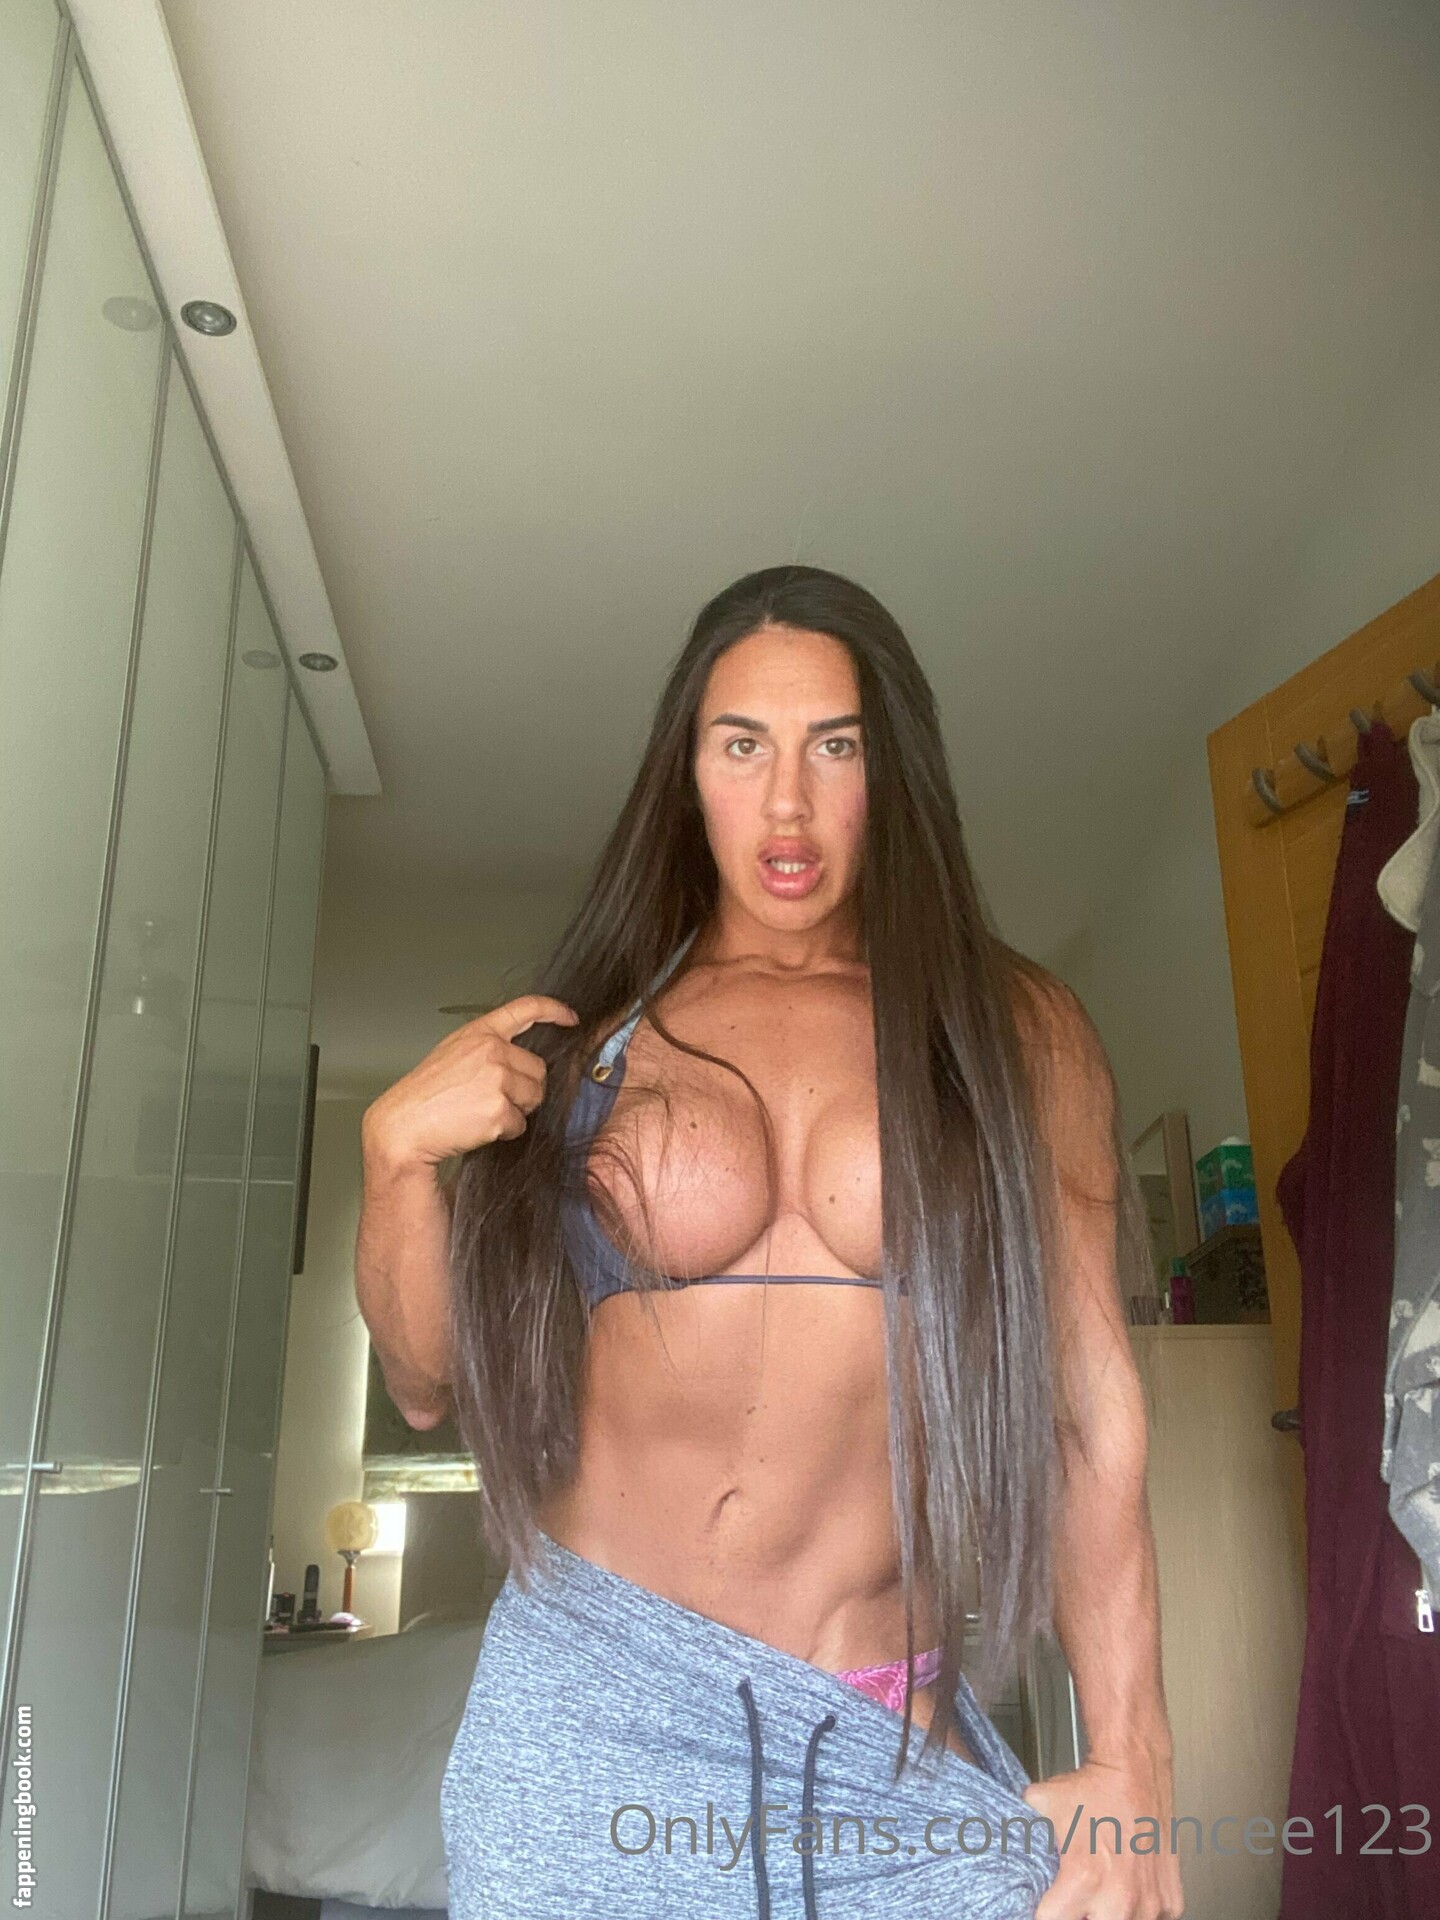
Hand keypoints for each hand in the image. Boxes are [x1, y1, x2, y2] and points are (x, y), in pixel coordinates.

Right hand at [361, 994, 578, 1171]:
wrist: (404, 1126)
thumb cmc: (425, 1095)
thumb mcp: (453, 1053)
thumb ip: (486, 1048)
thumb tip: (519, 1061)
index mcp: (480, 1033)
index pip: (525, 1009)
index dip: (554, 1010)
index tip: (570, 1018)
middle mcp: (492, 1051)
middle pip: (538, 1070)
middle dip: (525, 1088)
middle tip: (494, 1099)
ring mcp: (497, 1079)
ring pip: (534, 1097)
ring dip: (517, 1110)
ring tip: (481, 1112)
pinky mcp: (499, 1110)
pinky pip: (520, 1124)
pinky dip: (505, 1131)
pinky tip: (478, 1127)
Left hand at [1026, 1748, 1183, 1919]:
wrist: (1135, 1771)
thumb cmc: (1091, 1789)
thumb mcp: (1039, 1806)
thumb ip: (1019, 1835)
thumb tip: (1001, 1847)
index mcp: (1083, 1880)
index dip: (1042, 1910)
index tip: (1046, 1902)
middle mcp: (1118, 1900)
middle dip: (1078, 1915)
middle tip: (1075, 1898)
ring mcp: (1149, 1905)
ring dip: (1109, 1914)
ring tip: (1103, 1890)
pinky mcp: (1171, 1902)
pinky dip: (1139, 1910)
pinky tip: (1128, 1886)